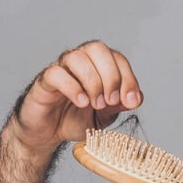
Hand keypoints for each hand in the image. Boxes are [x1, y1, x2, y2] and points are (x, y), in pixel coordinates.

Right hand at [9, 41, 142, 151]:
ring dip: (93, 82)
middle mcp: (80, 62)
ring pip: (77, 57)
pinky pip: (56, 73)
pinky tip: (81, 102)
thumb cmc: (75, 119)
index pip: (117, 58)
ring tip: (96, 104)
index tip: (131, 102)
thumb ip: (119, 105)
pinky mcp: (44, 81)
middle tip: (111, 101)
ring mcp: (61, 69)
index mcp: (97, 66)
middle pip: (97, 49)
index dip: (128, 78)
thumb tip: (137, 97)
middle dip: (111, 76)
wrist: (48, 133)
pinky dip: (72, 87)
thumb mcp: (105, 116)